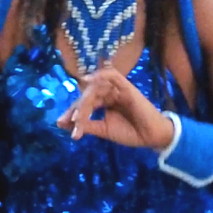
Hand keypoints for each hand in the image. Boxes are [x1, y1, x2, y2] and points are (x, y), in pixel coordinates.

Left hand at [56, 60, 174, 149]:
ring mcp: (118, 89)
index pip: (84, 102)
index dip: (72, 111)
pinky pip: (113, 76)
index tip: (61, 123)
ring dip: (85, 101)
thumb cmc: (131, 133)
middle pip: (87, 95)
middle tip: (69, 121)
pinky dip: (100, 74)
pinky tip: (88, 81)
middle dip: (77, 108)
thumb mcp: (103, 130)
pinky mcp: (127, 87)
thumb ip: (86, 125)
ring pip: (96, 88)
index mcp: (105, 102)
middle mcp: (110, 93)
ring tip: (78, 116)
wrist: (151, 137)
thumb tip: (62, 123)